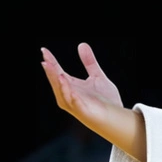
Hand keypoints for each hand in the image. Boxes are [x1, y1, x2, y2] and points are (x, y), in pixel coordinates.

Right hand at [41, 43, 146, 160]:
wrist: (118, 117)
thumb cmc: (106, 100)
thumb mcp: (97, 77)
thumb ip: (89, 62)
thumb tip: (82, 44)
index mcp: (71, 86)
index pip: (57, 72)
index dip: (51, 61)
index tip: (44, 50)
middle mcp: (70, 95)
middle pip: (56, 82)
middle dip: (50, 72)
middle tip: (45, 60)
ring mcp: (75, 104)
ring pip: (63, 93)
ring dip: (58, 83)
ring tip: (56, 71)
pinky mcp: (84, 112)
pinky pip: (75, 104)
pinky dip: (72, 97)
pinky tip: (70, 88)